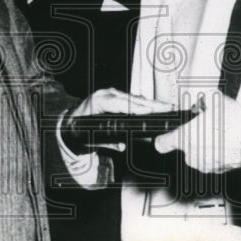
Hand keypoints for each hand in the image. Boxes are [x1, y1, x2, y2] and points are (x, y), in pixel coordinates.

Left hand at [64, 89, 178, 152]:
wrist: (71, 122)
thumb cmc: (80, 130)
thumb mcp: (90, 138)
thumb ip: (107, 142)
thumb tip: (122, 146)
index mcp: (99, 101)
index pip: (119, 103)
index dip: (134, 107)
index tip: (149, 111)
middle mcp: (107, 94)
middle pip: (132, 100)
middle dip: (152, 104)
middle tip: (168, 108)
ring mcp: (113, 94)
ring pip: (136, 99)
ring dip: (153, 104)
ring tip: (169, 108)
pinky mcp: (118, 97)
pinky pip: (134, 101)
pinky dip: (147, 105)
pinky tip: (159, 108)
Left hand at [154, 92, 240, 173]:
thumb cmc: (234, 124)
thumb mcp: (215, 99)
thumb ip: (202, 98)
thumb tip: (202, 101)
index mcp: (185, 138)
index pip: (162, 143)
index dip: (163, 138)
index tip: (165, 136)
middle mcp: (192, 155)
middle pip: (185, 145)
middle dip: (193, 136)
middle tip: (207, 124)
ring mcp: (205, 165)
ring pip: (199, 153)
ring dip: (206, 144)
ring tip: (221, 132)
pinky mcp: (219, 170)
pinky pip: (212, 160)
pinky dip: (217, 152)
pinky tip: (228, 142)